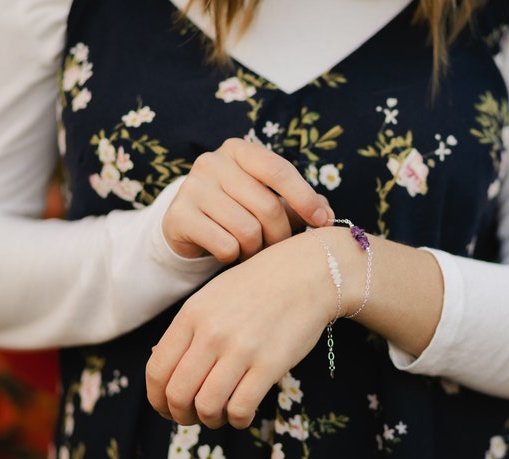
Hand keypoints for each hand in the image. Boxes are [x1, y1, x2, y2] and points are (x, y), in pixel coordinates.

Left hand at [145, 232, 335, 428]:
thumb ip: (189, 330)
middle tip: (192, 417)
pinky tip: (243, 414)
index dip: (157, 398)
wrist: (308, 273)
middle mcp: (211, 333)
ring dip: (210, 420)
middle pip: (177, 394)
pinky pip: (241, 408)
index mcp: (192, 315)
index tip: (166, 408)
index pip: (157, 370)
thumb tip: (166, 372)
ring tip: (220, 415)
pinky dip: (238, 420)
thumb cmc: (259, 286)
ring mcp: (241, 349)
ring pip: (207, 407)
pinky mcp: (270, 364)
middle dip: (181, 415)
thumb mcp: (213, 297)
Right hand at [162, 138, 332, 261]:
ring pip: (247, 229)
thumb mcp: (267, 199)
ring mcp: (192, 187)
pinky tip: (228, 252)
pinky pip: (225, 245)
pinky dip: (233, 256)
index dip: (305, 198)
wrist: (187, 226)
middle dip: (280, 235)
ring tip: (250, 250)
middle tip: (278, 248)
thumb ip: (300, 203)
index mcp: (239, 150)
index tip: (323, 222)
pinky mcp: (179, 215)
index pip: (279, 170)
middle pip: (267, 206)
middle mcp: (212, 162)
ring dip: (255, 249)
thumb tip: (329, 216)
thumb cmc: (237, 210)